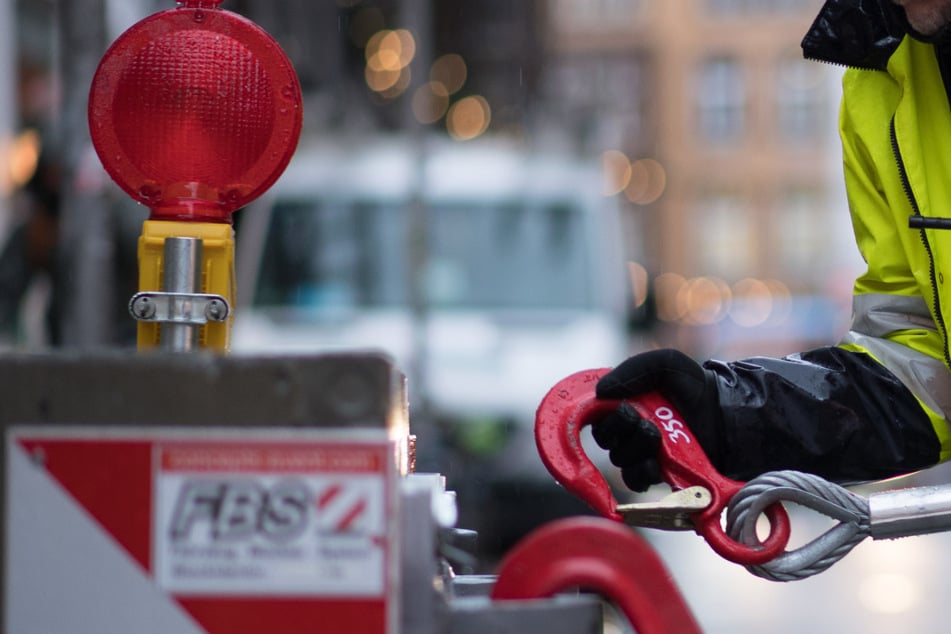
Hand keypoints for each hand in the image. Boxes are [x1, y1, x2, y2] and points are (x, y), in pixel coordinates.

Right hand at [592, 349, 720, 491]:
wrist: (729, 416)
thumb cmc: (698, 387)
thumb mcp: (667, 364)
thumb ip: (633, 368)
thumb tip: (600, 392)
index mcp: (626, 403)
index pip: (597, 415)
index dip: (602, 415)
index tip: (620, 408)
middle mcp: (630, 430)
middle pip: (605, 439)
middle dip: (620, 430)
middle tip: (643, 421)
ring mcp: (644, 453)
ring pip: (619, 459)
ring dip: (634, 449)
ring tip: (657, 438)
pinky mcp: (658, 475)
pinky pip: (635, 481)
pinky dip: (641, 473)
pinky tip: (656, 463)